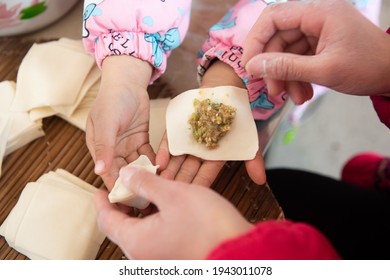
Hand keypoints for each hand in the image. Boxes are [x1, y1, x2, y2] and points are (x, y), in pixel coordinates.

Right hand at [86, 55, 154, 189]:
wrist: (128, 81)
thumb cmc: (112, 100)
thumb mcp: (106, 123)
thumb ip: (104, 147)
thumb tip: (99, 170)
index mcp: (100, 148)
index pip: (108, 172)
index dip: (116, 186)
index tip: (128, 201)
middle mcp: (113, 149)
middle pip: (123, 172)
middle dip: (134, 184)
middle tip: (147, 199)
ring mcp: (128, 145)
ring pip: (137, 165)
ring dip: (145, 174)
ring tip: (158, 186)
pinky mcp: (141, 139)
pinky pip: (148, 154)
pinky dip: (154, 162)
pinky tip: (163, 170)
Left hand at [94, 166, 252, 258]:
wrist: (242, 254)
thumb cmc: (207, 225)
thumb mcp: (174, 195)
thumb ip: (146, 183)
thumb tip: (125, 175)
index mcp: (137, 241)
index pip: (107, 221)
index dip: (101, 202)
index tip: (98, 190)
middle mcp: (145, 254)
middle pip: (125, 226)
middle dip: (125, 204)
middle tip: (127, 187)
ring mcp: (162, 257)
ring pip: (144, 229)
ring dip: (144, 209)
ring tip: (148, 190)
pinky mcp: (177, 256)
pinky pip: (160, 234)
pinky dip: (159, 218)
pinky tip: (168, 205)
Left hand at [156, 61, 265, 186]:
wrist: (226, 92)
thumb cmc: (237, 117)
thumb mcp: (247, 140)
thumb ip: (253, 160)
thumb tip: (261, 180)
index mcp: (212, 159)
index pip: (205, 176)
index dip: (199, 185)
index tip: (192, 198)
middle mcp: (197, 153)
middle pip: (187, 171)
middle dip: (179, 183)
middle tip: (169, 198)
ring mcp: (185, 142)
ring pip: (175, 160)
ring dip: (168, 171)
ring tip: (161, 183)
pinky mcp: (176, 129)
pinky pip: (169, 142)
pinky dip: (165, 151)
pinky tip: (160, 162)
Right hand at [242, 0, 389, 103]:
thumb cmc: (367, 68)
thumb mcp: (324, 70)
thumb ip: (286, 67)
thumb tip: (253, 66)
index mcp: (319, 12)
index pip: (273, 17)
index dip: (256, 40)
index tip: (249, 66)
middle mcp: (316, 17)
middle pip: (278, 38)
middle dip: (274, 67)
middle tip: (273, 92)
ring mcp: (318, 31)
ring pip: (287, 52)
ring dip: (286, 77)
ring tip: (294, 98)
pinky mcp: (320, 44)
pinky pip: (298, 59)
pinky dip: (297, 77)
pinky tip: (303, 93)